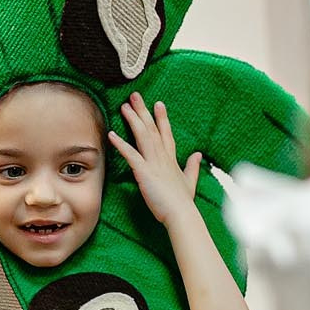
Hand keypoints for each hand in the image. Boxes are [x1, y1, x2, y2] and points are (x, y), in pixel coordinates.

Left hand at [109, 93, 201, 226]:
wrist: (181, 214)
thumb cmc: (183, 202)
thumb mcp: (190, 180)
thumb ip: (192, 166)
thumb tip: (197, 154)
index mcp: (172, 159)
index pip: (166, 134)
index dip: (161, 118)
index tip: (158, 104)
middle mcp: (163, 157)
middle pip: (152, 129)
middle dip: (143, 111)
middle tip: (135, 95)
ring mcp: (154, 163)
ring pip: (143, 135)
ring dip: (133, 120)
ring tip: (124, 106)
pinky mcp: (145, 172)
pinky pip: (131, 154)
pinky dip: (121, 144)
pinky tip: (111, 135)